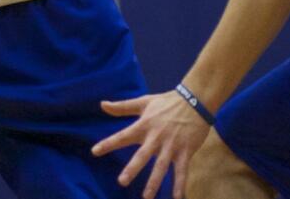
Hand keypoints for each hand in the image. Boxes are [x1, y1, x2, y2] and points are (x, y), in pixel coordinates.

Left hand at [91, 90, 211, 198]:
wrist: (195, 100)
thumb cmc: (167, 102)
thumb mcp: (143, 102)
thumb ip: (122, 106)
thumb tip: (102, 104)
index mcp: (144, 125)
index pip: (123, 136)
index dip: (108, 143)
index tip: (94, 152)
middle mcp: (156, 137)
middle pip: (142, 155)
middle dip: (132, 169)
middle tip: (122, 182)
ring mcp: (171, 145)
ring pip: (161, 166)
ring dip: (154, 182)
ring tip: (146, 197)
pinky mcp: (186, 151)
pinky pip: (182, 170)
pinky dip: (180, 185)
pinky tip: (178, 198)